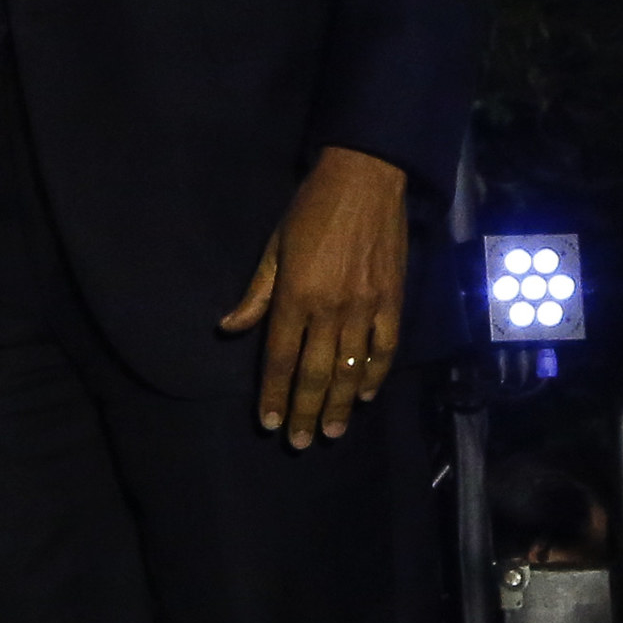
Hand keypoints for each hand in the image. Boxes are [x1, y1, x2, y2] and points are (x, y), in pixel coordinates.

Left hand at [219, 145, 409, 447]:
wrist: (366, 180)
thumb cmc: (310, 209)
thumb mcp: (273, 247)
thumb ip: (256, 294)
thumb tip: (229, 328)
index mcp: (295, 295)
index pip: (278, 356)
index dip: (271, 393)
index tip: (266, 422)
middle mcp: (330, 308)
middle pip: (314, 373)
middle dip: (302, 411)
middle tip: (296, 441)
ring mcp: (366, 307)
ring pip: (350, 370)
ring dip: (339, 405)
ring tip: (329, 433)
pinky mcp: (394, 301)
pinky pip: (385, 349)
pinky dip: (375, 376)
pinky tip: (365, 396)